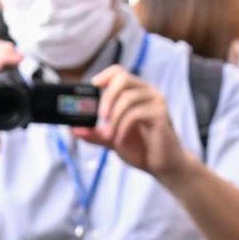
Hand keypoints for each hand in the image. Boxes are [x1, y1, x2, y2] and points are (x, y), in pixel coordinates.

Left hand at [89, 63, 187, 184]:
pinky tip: (120, 141)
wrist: (164, 166)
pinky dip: (122, 128)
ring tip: (109, 136)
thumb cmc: (142, 150)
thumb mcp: (113, 139)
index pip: (119, 72)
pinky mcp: (160, 115)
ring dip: (114, 119)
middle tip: (100, 117)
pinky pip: (135, 114)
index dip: (104, 76)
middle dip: (107, 97)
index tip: (92, 88)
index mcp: (136, 92)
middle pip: (123, 79)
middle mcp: (148, 92)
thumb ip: (96, 134)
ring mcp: (156, 102)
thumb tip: (74, 130)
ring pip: (128, 98)